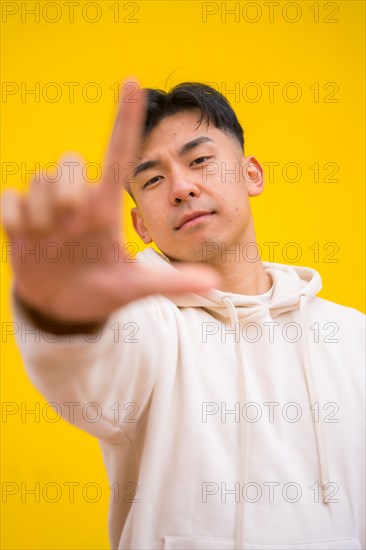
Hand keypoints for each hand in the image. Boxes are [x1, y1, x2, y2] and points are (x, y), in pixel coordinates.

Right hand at [1, 77, 217, 322]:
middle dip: (69, 194)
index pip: (118, 154)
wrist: (62, 309)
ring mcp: (45, 209)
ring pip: (41, 179)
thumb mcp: (135, 287)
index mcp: (106, 209)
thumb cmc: (101, 291)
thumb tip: (215, 281)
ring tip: (53, 242)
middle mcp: (77, 201)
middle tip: (73, 230)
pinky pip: (10, 199)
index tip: (134, 82)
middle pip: (69, 161)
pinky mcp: (17, 220)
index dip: (126, 119)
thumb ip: (171, 282)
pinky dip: (16, 220)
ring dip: (45, 214)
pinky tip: (29, 240)